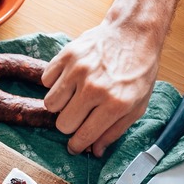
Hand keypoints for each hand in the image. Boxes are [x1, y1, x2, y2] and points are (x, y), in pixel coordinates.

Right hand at [42, 22, 159, 156]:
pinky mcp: (66, 57)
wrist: (133, 32)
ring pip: (50, 104)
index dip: (77, 146)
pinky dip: (55, 83)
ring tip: (74, 95)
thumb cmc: (137, 70)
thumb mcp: (137, 105)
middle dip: (69, 123)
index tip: (74, 146)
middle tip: (79, 114)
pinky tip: (69, 79)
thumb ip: (115, 130)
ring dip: (60, 104)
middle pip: (63, 123)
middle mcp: (95, 88)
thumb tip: (95, 151)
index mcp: (115, 103)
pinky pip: (46, 81)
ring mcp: (78, 71)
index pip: (84, 136)